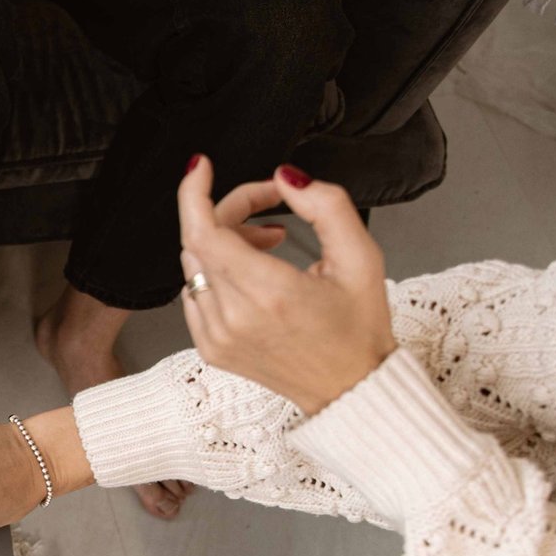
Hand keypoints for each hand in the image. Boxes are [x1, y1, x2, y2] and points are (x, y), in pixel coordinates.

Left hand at [176, 158, 397, 415]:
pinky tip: (252, 276)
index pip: (204, 232)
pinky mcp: (210, 349)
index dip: (194, 193)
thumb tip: (285, 178)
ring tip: (268, 244)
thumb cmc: (360, 328)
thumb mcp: (361, 256)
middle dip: (228, 211)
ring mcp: (217, 337)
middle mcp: (234, 318)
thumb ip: (325, 206)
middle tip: (267, 209)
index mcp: (270, 293)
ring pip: (194, 266)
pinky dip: (215, 273)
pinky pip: (194, 293)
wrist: (350, 389)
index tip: (200, 166)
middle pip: (200, 241)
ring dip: (223, 242)